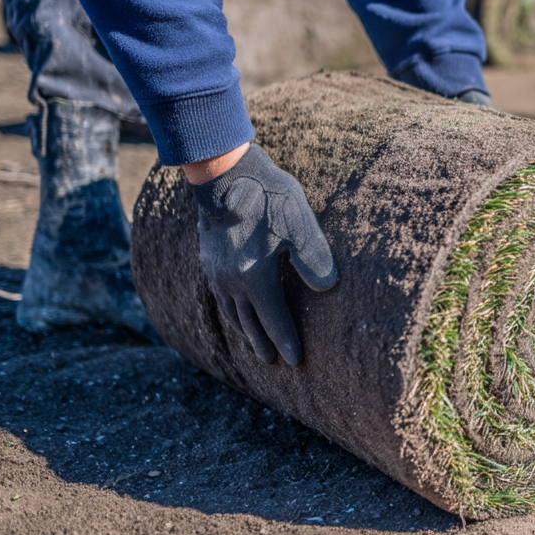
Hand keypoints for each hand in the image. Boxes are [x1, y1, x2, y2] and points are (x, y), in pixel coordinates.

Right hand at [188, 144, 336, 365]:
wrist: (224, 174)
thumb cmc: (268, 197)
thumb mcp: (300, 225)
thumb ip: (314, 258)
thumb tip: (327, 287)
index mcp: (255, 278)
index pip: (273, 320)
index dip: (285, 341)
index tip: (295, 361)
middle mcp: (231, 282)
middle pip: (249, 322)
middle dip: (262, 342)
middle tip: (273, 360)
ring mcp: (215, 271)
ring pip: (230, 311)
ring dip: (243, 330)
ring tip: (253, 342)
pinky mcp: (207, 259)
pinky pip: (218, 296)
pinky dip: (229, 310)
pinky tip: (233, 309)